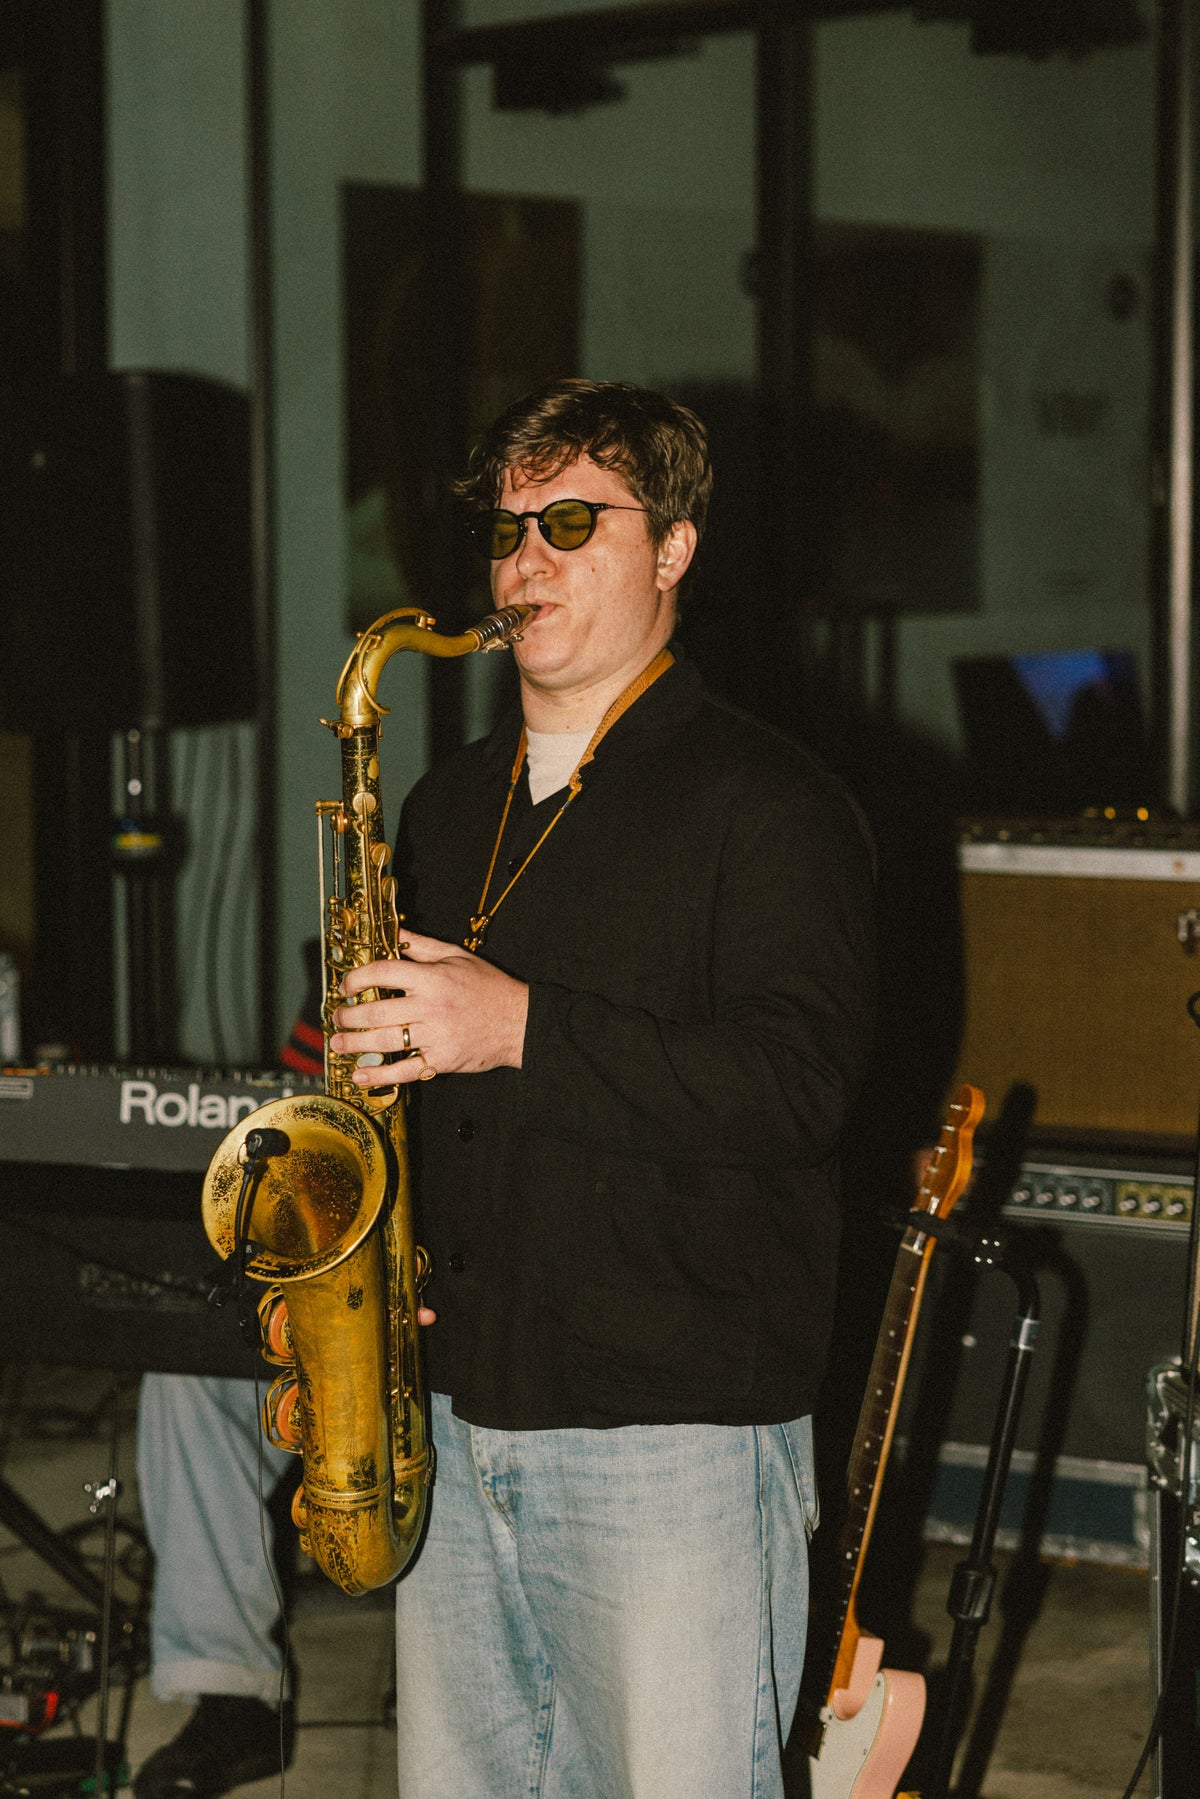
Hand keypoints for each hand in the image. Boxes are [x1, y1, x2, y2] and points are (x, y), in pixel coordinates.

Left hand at [330, 931, 528, 1088]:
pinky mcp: (442, 1060)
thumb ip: (422, 946)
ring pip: (385, 1041)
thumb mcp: (457, 956)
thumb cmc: (489, 987)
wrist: (520, 1022)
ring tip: (338, 1043)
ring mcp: (436, 1036)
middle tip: (337, 1017)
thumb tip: (394, 932)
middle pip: (377, 1011)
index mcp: (432, 978)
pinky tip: (360, 1075)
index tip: (346, 986)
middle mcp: (431, 1007)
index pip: (383, 973)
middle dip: (349, 1016)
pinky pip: (405, 1070)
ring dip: (355, 1043)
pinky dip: (379, 1075)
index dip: (357, 978)